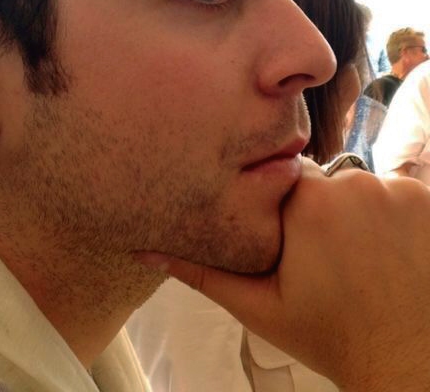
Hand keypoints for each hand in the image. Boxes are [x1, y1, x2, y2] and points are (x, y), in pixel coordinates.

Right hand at [138, 160, 429, 390]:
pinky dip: (392, 214)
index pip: (284, 181)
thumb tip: (143, 249)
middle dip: (320, 211)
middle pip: (323, 181)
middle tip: (325, 257)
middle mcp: (353, 184)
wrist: (410, 363)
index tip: (292, 240)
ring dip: (356, 212)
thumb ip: (200, 270)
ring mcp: (397, 189)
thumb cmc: (330, 335)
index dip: (284, 208)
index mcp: (307, 203)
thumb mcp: (257, 306)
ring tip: (359, 257)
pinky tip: (389, 252)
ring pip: (358, 185)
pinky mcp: (428, 198)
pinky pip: (396, 190)